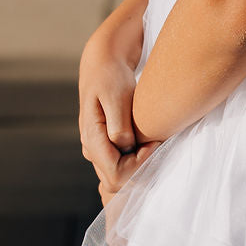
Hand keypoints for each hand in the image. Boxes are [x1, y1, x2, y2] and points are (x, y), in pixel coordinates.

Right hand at [79, 9, 157, 195]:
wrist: (103, 65)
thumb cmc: (111, 77)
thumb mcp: (117, 96)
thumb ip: (119, 125)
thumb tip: (124, 146)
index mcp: (91, 137)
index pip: (116, 174)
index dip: (139, 166)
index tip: (154, 143)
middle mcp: (90, 147)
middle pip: (116, 181)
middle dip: (139, 169)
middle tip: (156, 142)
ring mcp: (95, 149)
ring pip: (117, 177)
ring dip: (138, 165)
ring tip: (151, 140)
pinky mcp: (103, 147)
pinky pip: (119, 166)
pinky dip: (135, 160)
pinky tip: (146, 141)